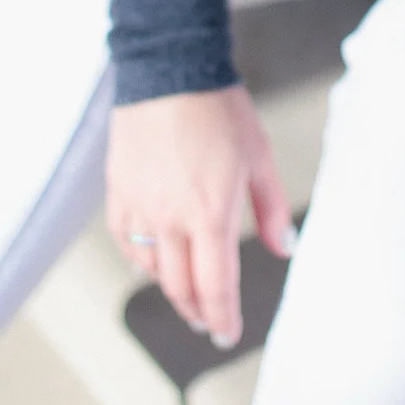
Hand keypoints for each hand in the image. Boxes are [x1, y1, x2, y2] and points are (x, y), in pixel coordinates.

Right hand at [107, 85, 296, 345]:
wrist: (168, 69)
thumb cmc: (218, 109)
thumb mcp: (259, 156)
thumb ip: (270, 209)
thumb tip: (285, 247)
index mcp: (211, 214)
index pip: (215, 287)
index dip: (223, 319)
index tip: (228, 335)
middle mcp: (171, 219)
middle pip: (181, 287)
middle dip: (198, 311)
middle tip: (209, 323)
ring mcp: (141, 206)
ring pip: (152, 269)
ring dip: (171, 288)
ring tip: (186, 293)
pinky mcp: (118, 191)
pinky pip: (126, 241)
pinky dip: (140, 259)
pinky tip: (152, 260)